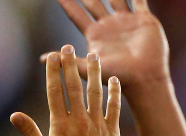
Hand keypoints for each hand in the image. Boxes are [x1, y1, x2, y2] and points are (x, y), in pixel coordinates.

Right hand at [11, 45, 121, 135]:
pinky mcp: (112, 130)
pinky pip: (114, 107)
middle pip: (73, 86)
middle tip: (68, 47)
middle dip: (70, 65)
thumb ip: (29, 133)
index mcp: (60, 124)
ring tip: (94, 56)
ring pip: (96, 92)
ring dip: (94, 72)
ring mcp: (97, 123)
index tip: (52, 57)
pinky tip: (114, 80)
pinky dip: (114, 93)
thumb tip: (14, 115)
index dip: (53, 72)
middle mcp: (79, 119)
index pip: (55, 92)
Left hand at [42, 0, 168, 88]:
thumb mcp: (87, 69)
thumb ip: (67, 61)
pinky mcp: (143, 19)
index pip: (76, 14)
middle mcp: (108, 25)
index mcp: (94, 34)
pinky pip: (139, 0)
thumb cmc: (116, 76)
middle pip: (93, 3)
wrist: (143, 78)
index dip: (67, 3)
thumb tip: (42, 59)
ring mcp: (125, 21)